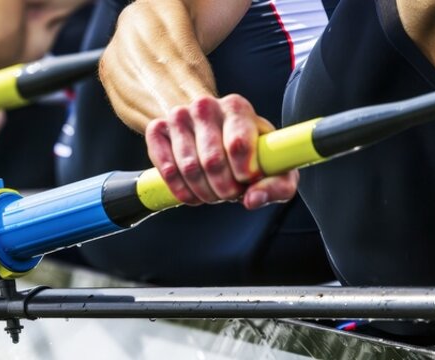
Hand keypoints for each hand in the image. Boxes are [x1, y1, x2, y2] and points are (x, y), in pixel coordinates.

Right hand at [145, 95, 298, 209]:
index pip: (238, 145)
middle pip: (212, 161)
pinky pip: (165, 168)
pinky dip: (179, 189)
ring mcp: (178, 116)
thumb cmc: (249, 152)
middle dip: (224, 189)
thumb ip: (277, 186)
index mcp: (237, 107)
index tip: (247, 181)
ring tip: (213, 193)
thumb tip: (252, 200)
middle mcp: (205, 106)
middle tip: (229, 193)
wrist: (213, 135)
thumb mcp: (274, 167)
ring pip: (188, 168)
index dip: (244, 174)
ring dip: (203, 192)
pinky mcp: (157, 130)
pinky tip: (192, 193)